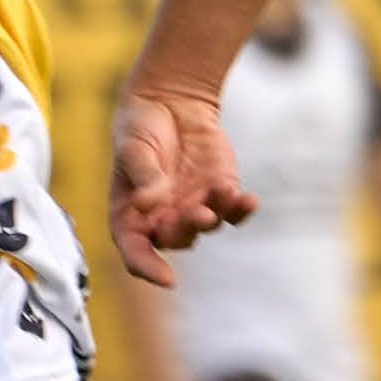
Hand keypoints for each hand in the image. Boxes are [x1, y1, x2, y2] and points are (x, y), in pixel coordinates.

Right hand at [108, 84, 254, 282]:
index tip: (167, 279)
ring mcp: (193, 208)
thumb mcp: (133, 148)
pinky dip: (242, 209)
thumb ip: (143, 177)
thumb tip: (148, 204)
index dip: (148, 268)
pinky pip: (234, 212)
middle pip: (175, 240)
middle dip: (188, 229)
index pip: (135, 251)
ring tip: (222, 192)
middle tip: (199, 213)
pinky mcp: (220, 193)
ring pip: (207, 226)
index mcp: (131, 214)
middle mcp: (162, 218)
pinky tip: (249, 199)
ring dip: (215, 215)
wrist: (170, 101)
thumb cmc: (140, 126)